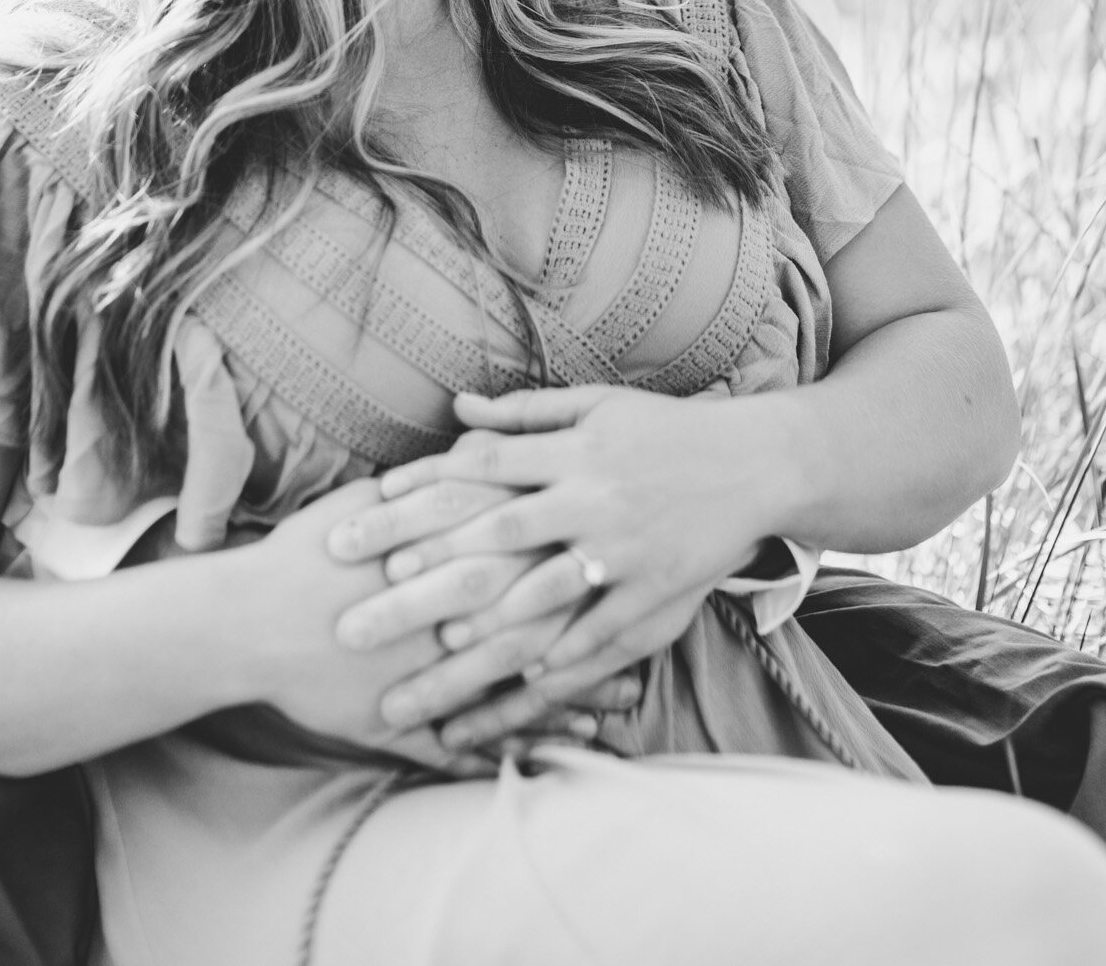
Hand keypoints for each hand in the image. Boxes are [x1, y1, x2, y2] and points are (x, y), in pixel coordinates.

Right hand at [229, 476, 628, 764]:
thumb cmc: (312, 552)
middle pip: (542, 611)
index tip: (634, 548)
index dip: (587, 547)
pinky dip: (528, 733)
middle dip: (601, 617)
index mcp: (445, 549)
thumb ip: (443, 479)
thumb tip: (487, 444)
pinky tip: (568, 740)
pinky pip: (482, 730)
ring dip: (580, 685)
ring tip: (633, 693)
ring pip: (521, 678)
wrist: (247, 618)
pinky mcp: (411, 714)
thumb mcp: (380, 502)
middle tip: (660, 622)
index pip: (534, 546)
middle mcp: (446, 608)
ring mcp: (431, 669)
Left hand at [330, 385, 770, 719]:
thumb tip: (451, 412)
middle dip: (416, 583)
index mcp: (574, 452)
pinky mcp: (653, 598)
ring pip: (535, 609)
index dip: (418, 495)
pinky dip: (550, 673)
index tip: (359, 521)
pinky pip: (594, 644)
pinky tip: (504, 698)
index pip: (480, 472)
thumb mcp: (596, 407)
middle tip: (349, 620)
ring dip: (472, 646)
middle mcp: (592, 503)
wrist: (756, 464)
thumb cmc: (665, 430)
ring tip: (415, 678)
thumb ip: (522, 414)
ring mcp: (623, 556)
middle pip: (488, 545)